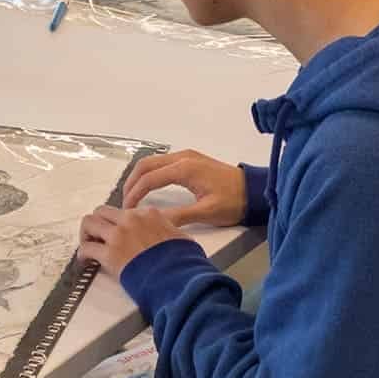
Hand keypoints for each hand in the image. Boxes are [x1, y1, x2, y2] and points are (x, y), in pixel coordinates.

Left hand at [78, 205, 185, 279]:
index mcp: (148, 215)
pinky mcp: (110, 254)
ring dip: (87, 234)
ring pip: (89, 223)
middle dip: (98, 223)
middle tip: (97, 236)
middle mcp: (131, 220)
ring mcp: (119, 235)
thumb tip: (170, 236)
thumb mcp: (181, 237)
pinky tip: (86, 260)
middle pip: (103, 211)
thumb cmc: (182, 262)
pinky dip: (83, 254)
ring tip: (89, 245)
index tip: (116, 231)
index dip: (118, 223)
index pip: (125, 211)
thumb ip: (170, 231)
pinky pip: (86, 248)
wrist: (178, 277)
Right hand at [121, 150, 246, 227]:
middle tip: (125, 203)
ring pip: (153, 162)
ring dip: (139, 177)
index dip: (135, 194)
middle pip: (146, 165)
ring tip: (132, 197)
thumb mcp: (207, 212)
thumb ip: (179, 215)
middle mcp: (183, 157)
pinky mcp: (190, 159)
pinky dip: (150, 174)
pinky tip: (148, 188)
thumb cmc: (233, 201)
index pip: (150, 178)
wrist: (253, 190)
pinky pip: (162, 163)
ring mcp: (187, 156)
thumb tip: (153, 220)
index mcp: (185, 168)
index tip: (127, 210)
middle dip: (132, 183)